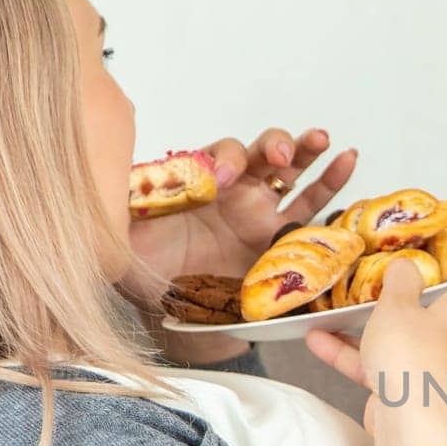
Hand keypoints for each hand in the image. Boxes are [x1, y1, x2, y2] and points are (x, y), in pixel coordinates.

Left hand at [120, 127, 357, 312]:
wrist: (173, 306)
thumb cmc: (150, 268)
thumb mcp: (124, 236)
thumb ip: (120, 212)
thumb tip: (101, 189)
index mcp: (199, 185)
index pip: (215, 157)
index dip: (223, 161)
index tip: (222, 179)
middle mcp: (232, 191)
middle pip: (258, 152)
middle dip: (270, 146)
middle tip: (277, 156)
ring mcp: (261, 210)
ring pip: (290, 170)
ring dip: (305, 150)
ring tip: (322, 139)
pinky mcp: (283, 235)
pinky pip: (312, 204)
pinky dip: (332, 180)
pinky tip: (346, 159)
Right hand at [305, 260, 446, 445]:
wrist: (411, 427)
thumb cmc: (413, 360)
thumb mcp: (398, 305)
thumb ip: (401, 279)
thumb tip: (406, 266)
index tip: (440, 266)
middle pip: (440, 316)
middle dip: (408, 304)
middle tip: (383, 290)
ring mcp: (444, 374)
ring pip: (408, 344)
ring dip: (372, 332)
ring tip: (337, 315)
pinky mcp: (421, 397)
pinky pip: (390, 370)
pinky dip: (359, 358)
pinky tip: (319, 343)